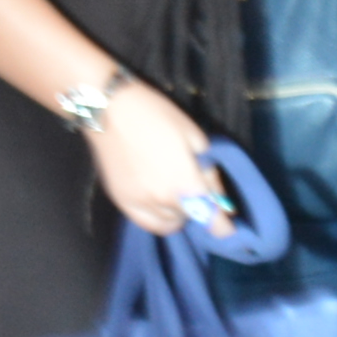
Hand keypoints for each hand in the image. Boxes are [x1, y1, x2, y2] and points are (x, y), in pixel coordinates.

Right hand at [80, 78, 221, 236]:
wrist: (109, 109)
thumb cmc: (156, 115)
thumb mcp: (193, 136)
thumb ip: (208, 170)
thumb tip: (215, 193)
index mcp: (185, 183)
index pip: (211, 220)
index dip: (223, 226)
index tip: (227, 226)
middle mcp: (163, 201)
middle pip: (191, 218)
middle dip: (198, 206)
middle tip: (195, 187)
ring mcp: (139, 204)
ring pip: (168, 224)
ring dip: (178, 213)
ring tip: (175, 195)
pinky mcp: (121, 202)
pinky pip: (146, 223)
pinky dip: (158, 217)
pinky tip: (158, 201)